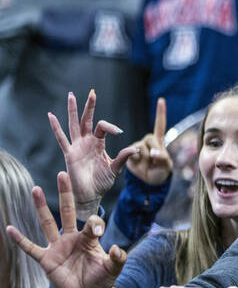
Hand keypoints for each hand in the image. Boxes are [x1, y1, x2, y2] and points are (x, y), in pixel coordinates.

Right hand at [4, 172, 126, 287]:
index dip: (94, 223)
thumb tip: (117, 249)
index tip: (97, 231)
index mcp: (89, 239)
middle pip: (68, 211)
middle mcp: (72, 239)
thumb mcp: (113, 269)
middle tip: (62, 174)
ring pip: (47, 223)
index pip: (90, 222)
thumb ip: (118, 259)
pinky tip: (9, 228)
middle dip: (65, 194)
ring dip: (41, 207)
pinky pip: (31, 248)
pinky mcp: (46, 260)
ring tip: (35, 188)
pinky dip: (20, 240)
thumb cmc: (102, 281)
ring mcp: (57, 248)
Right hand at [49, 91, 136, 215]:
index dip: (110, 126)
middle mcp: (87, 142)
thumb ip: (124, 158)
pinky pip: (61, 139)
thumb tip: (136, 149)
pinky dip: (56, 127)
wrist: (90, 195)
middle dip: (89, 107)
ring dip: (72, 111)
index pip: (102, 127)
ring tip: (71, 96)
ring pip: (74, 125)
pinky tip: (51, 116)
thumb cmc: (102, 182)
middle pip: (87, 120)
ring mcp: (77, 146)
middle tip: (92, 93)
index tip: (119, 131)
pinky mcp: (69, 154)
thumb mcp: (115, 169)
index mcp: (99, 144)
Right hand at [125, 98, 172, 184]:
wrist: (148, 183)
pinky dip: (137, 160)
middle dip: (154, 149)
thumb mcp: (166, 166)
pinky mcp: (128, 154)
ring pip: (141, 147)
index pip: (159, 125)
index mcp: (158, 141)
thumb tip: (153, 153)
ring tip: (148, 165)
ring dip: (145, 158)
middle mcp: (147, 142)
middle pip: (150, 139)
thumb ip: (163, 158)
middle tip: (155, 159)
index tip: (161, 100)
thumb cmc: (160, 172)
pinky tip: (139, 165)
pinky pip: (132, 154)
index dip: (160, 112)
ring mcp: (137, 147)